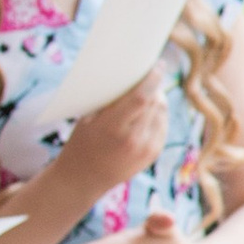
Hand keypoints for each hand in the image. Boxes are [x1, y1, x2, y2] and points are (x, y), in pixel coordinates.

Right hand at [46, 73, 168, 210]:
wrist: (83, 179)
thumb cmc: (81, 143)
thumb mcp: (89, 119)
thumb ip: (112, 101)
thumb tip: (132, 76)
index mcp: (113, 128)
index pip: (142, 98)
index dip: (152, 78)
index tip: (157, 65)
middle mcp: (134, 139)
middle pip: (155, 102)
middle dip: (155, 85)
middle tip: (151, 73)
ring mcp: (146, 148)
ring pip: (161, 112)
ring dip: (157, 98)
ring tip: (148, 91)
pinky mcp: (153, 153)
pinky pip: (162, 125)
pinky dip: (158, 113)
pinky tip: (149, 109)